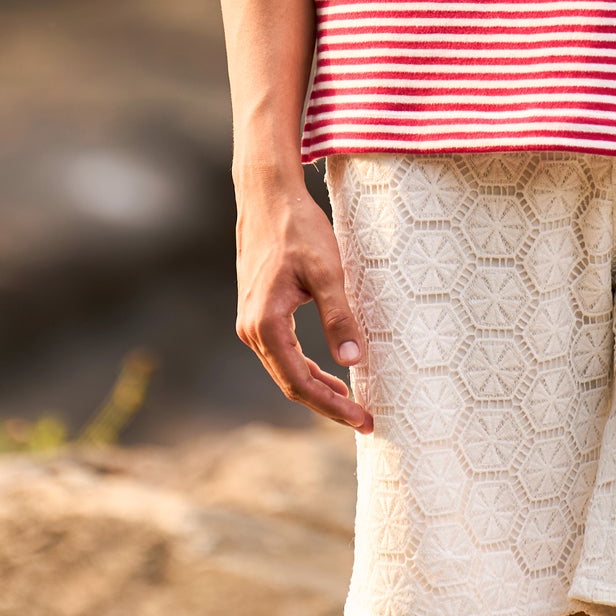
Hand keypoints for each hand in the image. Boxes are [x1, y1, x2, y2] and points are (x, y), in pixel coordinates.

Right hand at [234, 175, 371, 430]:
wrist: (268, 197)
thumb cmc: (298, 229)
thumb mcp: (327, 271)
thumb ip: (339, 316)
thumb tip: (353, 361)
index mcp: (266, 324)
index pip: (300, 383)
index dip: (332, 406)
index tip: (363, 418)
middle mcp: (251, 330)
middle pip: (290, 384)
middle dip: (328, 404)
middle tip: (365, 418)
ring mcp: (250, 322)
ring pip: (285, 371)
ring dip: (318, 389)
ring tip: (352, 401)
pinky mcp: (257, 313)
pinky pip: (282, 354)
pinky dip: (306, 369)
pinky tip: (330, 373)